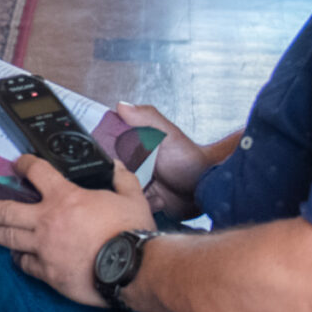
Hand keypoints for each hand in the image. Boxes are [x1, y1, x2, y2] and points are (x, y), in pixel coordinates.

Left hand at [0, 157, 153, 305]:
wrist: (132, 268)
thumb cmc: (131, 232)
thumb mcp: (132, 197)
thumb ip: (121, 178)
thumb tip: (116, 166)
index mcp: (65, 198)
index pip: (37, 173)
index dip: (24, 165)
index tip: (17, 163)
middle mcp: (47, 221)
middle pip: (5, 211)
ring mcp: (44, 249)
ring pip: (8, 238)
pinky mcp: (48, 273)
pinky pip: (26, 264)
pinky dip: (18, 260)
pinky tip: (13, 258)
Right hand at [113, 103, 212, 222]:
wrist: (206, 187)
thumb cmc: (189, 159)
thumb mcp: (168, 135)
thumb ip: (147, 118)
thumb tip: (122, 105)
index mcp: (134, 144)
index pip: (109, 145)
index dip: (105, 151)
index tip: (114, 157)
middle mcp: (133, 163)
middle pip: (110, 170)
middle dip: (117, 177)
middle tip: (137, 176)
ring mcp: (137, 182)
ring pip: (120, 190)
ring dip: (131, 193)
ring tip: (150, 189)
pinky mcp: (144, 200)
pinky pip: (132, 206)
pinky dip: (142, 205)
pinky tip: (158, 200)